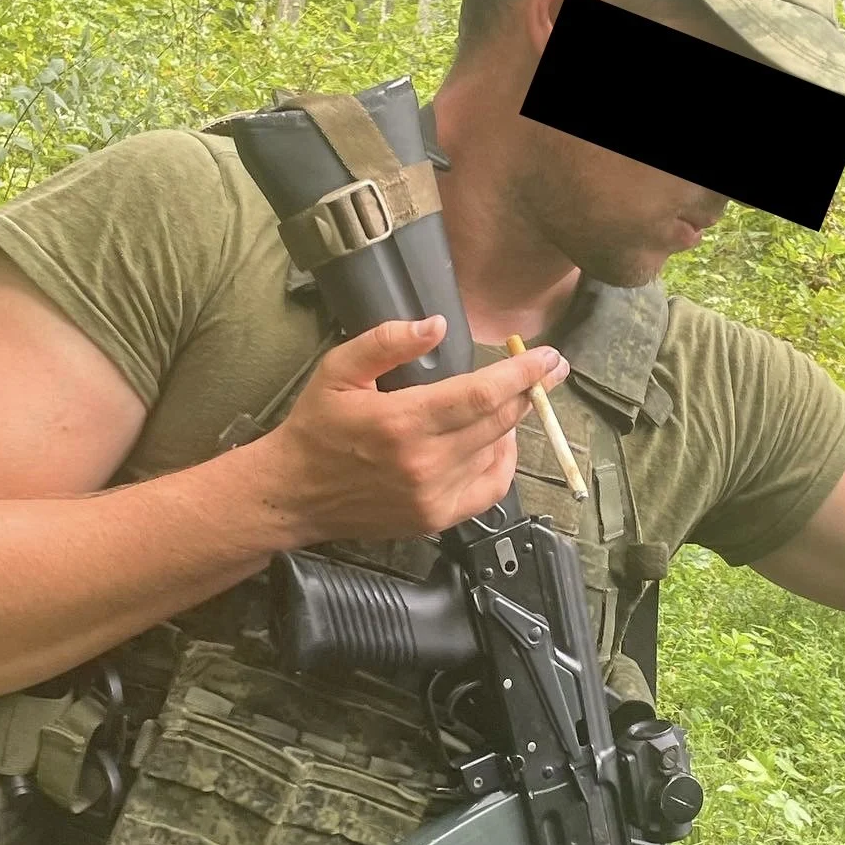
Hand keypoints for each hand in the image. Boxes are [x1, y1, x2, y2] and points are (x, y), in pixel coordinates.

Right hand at [249, 315, 568, 544]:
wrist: (293, 494)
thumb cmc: (317, 427)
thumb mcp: (339, 370)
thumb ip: (387, 342)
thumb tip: (438, 325)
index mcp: (403, 421)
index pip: (483, 395)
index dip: (523, 374)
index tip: (551, 357)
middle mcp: (425, 462)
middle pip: (499, 422)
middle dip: (530, 392)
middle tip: (546, 370)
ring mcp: (433, 495)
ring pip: (497, 452)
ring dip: (511, 424)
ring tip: (509, 401)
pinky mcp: (436, 518)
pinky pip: (491, 489)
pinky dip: (503, 462)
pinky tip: (497, 442)